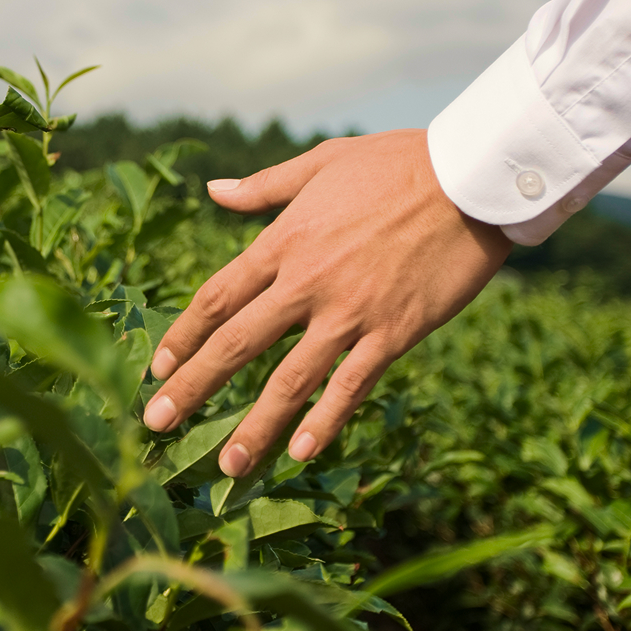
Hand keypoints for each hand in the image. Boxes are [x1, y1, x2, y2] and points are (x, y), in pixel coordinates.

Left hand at [143, 129, 511, 474]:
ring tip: (228, 468)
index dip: (181, 337)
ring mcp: (350, 312)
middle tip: (155, 424)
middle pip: (235, 344)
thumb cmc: (400, 163)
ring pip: (289, 379)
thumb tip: (213, 190)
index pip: (216, 298)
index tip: (156, 369)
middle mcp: (306, 282)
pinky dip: (325, 422)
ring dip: (254, 426)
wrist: (475, 176)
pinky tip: (300, 454)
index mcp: (283, 242)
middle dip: (192, 388)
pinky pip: (351, 386)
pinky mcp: (394, 332)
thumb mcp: (322, 163)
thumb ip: (264, 187)